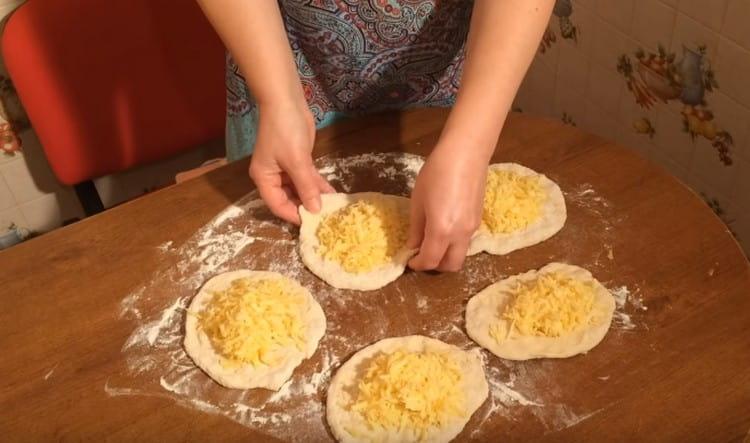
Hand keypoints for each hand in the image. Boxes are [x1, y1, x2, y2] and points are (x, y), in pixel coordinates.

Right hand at [249, 101, 334, 223]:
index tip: (312, 223)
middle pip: (289, 199)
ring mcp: (286, 168)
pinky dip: (318, 185)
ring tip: (332, 208)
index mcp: (264, 178)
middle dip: (306, 207)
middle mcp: (273, 176)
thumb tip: (315, 209)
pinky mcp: (298, 160)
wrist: (286, 100)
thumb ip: (306, 186)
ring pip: (301, 189)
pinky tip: (332, 194)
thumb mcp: (297, 161)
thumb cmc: (285, 130)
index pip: (277, 205)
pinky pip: (308, 179)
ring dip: (315, 197)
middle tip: (325, 218)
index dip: (294, 215)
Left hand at [407, 143, 487, 271]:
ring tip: (432, 241)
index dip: (417, 265)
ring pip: (460, 254)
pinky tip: (444, 228)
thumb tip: (414, 246)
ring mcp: (473, 228)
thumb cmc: (436, 173)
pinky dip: (454, 244)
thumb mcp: (418, 201)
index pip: (430, 261)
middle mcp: (460, 235)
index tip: (409, 260)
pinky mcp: (479, 220)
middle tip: (422, 255)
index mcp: (442, 231)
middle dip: (435, 266)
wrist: (465, 153)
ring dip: (446, 255)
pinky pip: (466, 241)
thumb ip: (416, 228)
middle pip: (451, 266)